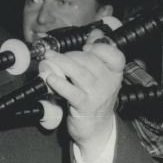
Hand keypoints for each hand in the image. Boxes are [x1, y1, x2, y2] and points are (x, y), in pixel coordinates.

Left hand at [37, 31, 123, 158]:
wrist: (96, 128)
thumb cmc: (95, 98)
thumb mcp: (101, 76)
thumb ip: (97, 54)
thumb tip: (95, 33)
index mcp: (115, 73)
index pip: (114, 55)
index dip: (99, 47)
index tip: (86, 47)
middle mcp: (109, 83)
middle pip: (89, 61)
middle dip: (70, 55)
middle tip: (54, 54)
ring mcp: (97, 95)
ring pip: (79, 73)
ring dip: (61, 63)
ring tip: (48, 58)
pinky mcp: (84, 105)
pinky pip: (71, 91)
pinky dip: (59, 83)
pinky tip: (50, 78)